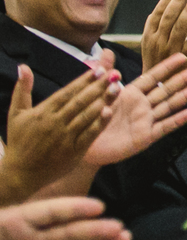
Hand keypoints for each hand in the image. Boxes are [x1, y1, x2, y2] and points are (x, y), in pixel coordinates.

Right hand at [0, 57, 117, 201]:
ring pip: (87, 116)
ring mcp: (66, 138)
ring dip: (103, 101)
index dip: (84, 80)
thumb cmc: (19, 141)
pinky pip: (89, 135)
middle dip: (98, 86)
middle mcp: (55, 123)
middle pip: (81, 101)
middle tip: (114, 74)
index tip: (99, 70)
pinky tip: (109, 112)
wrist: (21, 173)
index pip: (68, 92)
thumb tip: (23, 66)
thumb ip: (22, 89)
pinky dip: (99, 124)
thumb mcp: (16, 113)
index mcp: (43, 112)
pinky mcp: (73, 152)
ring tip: (116, 88)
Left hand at [85, 52, 186, 165]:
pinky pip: (164, 127)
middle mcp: (141, 106)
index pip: (152, 77)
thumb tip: (107, 51)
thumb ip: (104, 73)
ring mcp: (145, 121)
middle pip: (166, 89)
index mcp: (130, 93)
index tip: (182, 57)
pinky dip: (178, 120)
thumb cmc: (89, 119)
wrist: (84, 145)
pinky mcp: (145, 137)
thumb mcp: (95, 92)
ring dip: (185, 96)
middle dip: (183, 79)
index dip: (167, 67)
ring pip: (169, 106)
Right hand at [141, 0, 186, 69]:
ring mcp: (171, 50)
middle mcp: (158, 41)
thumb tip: (156, 12)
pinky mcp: (185, 60)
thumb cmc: (157, 66)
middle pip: (169, 15)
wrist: (159, 91)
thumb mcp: (149, 47)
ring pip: (180, 26)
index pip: (159, 11)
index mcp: (148, 36)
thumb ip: (154, 29)